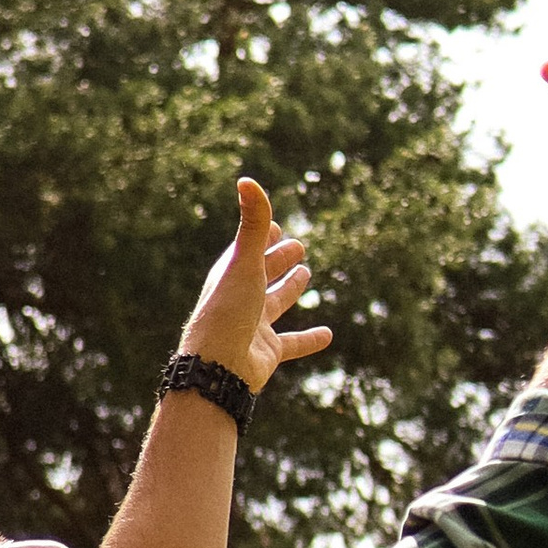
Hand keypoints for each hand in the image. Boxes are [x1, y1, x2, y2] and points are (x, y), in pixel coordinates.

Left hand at [178, 179, 334, 395]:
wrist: (219, 367)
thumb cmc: (228, 310)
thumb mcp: (246, 262)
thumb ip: (253, 223)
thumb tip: (247, 180)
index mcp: (232, 274)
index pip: (250, 248)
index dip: (264, 236)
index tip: (277, 225)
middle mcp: (241, 298)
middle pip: (263, 273)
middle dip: (278, 259)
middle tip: (298, 248)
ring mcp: (254, 325)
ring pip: (276, 304)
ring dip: (290, 289)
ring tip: (305, 275)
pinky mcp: (267, 351)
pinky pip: (292, 343)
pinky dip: (309, 339)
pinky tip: (328, 335)